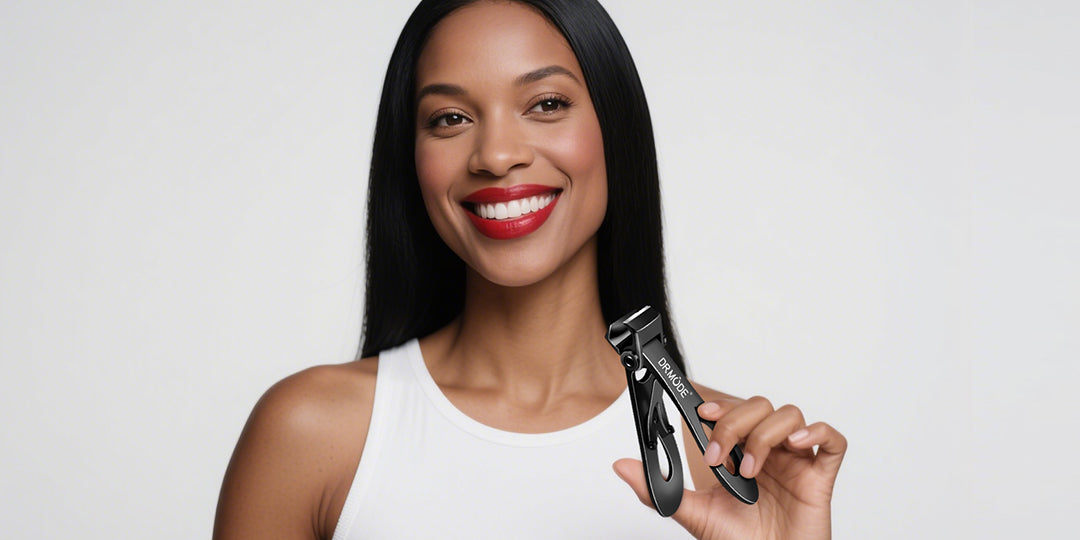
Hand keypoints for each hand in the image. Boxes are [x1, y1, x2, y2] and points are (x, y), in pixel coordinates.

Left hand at [613, 395, 846, 539]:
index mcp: (741, 454)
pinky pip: (833, 440)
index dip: (721, 405)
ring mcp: (796, 462)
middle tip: (718, 456)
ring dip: (765, 435)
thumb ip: (658, 490)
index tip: (701, 412)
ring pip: (790, 415)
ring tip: (750, 470)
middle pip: (760, 406)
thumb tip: (622, 468)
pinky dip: (817, 432)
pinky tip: (796, 444)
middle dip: (735, 423)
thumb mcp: (693, 514)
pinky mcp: (821, 477)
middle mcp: (769, 452)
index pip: (735, 410)